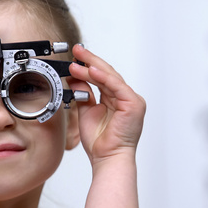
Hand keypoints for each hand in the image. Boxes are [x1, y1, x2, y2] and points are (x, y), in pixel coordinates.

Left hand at [67, 44, 145, 164]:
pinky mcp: (133, 104)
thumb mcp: (86, 111)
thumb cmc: (100, 142)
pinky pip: (117, 86)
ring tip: (77, 60)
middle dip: (90, 60)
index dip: (89, 66)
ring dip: (93, 67)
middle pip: (107, 73)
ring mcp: (131, 100)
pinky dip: (104, 77)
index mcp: (117, 99)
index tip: (75, 58)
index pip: (102, 78)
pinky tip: (92, 69)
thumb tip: (74, 77)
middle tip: (76, 50)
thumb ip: (82, 94)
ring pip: (111, 77)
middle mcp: (126, 98)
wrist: (107, 158)